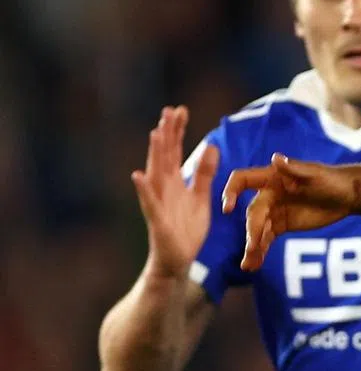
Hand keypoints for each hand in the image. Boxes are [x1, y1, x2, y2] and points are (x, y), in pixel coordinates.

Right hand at [131, 106, 219, 278]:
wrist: (177, 260)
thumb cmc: (186, 228)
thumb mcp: (201, 197)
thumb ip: (205, 174)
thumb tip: (213, 147)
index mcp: (175, 182)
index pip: (175, 150)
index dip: (177, 131)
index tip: (180, 110)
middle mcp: (164, 188)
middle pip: (164, 155)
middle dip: (167, 133)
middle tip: (169, 110)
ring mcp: (158, 202)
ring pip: (156, 173)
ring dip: (155, 153)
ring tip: (156, 132)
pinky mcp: (157, 219)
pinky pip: (149, 202)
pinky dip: (143, 189)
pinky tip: (137, 175)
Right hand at [222, 153, 355, 270]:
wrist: (349, 195)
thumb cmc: (332, 179)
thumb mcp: (316, 174)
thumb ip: (295, 169)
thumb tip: (275, 158)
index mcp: (272, 177)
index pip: (242, 180)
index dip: (231, 191)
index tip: (228, 208)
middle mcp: (269, 194)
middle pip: (253, 213)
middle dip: (252, 229)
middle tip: (253, 246)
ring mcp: (274, 211)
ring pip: (257, 229)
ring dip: (252, 245)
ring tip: (249, 263)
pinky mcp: (282, 225)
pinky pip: (267, 238)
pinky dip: (261, 251)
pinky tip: (254, 265)